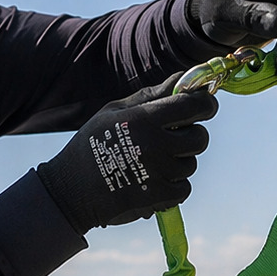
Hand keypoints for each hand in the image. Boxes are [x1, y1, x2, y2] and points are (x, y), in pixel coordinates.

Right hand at [36, 83, 217, 233]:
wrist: (71, 190)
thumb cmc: (92, 144)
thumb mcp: (115, 112)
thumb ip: (151, 95)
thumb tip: (182, 79)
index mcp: (144, 118)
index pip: (194, 105)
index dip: (205, 104)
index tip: (204, 105)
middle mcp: (154, 144)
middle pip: (200, 138)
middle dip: (191, 136)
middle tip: (172, 138)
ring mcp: (158, 172)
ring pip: (190, 164)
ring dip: (177, 163)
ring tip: (150, 163)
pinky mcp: (158, 197)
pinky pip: (184, 188)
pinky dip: (173, 187)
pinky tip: (152, 181)